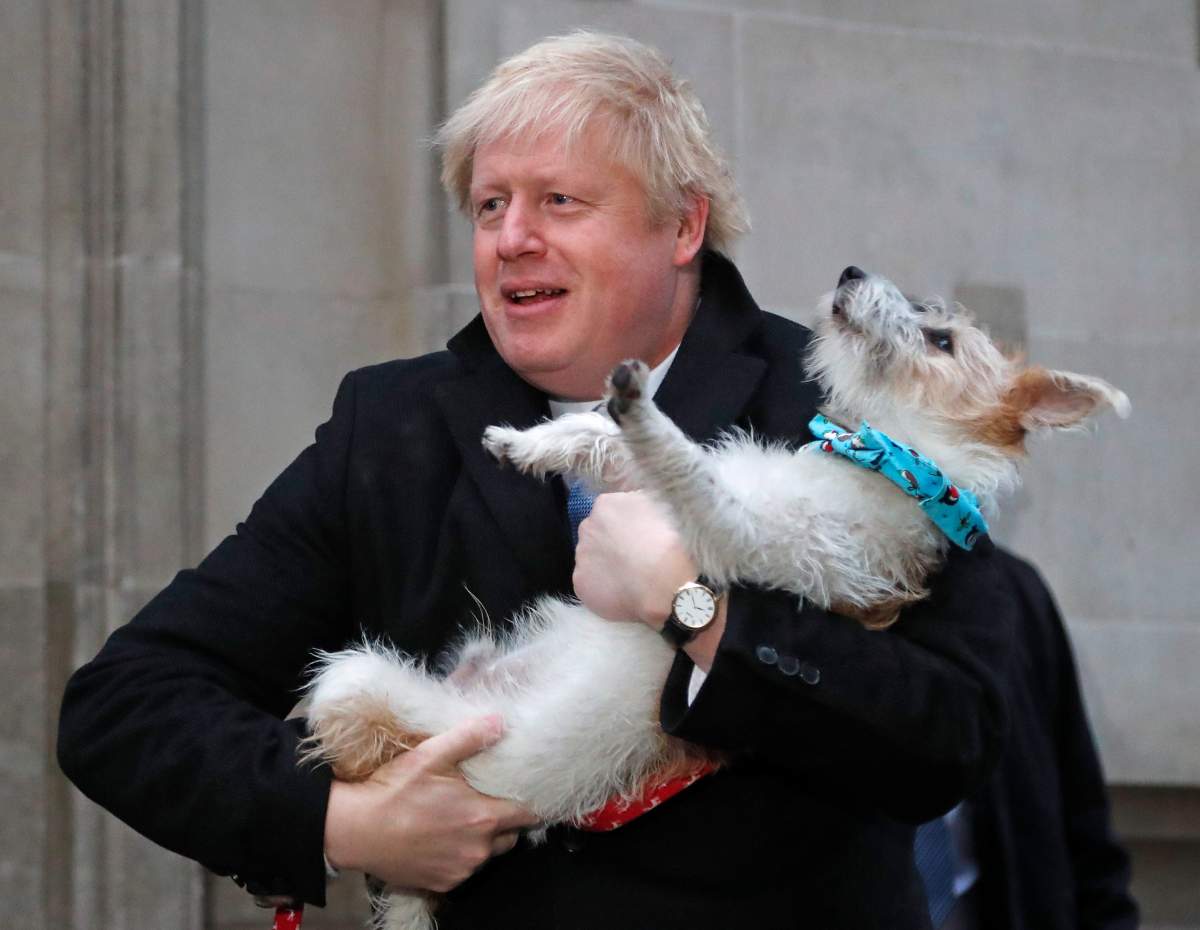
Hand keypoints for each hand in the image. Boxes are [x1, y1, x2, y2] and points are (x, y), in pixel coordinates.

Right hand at [323, 715, 538, 891]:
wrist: (356, 831)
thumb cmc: (393, 792)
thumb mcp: (430, 755)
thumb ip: (469, 738)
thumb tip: (500, 722)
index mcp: (483, 818)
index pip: (528, 815)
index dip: (530, 803)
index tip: (526, 793)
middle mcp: (478, 850)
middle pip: (511, 836)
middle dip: (505, 821)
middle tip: (487, 802)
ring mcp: (461, 870)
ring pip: (487, 854)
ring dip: (481, 840)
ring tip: (459, 820)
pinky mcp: (442, 884)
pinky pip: (464, 870)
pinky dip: (459, 856)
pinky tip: (441, 839)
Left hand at [574, 491, 727, 670]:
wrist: (666, 583)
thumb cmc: (671, 541)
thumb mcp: (663, 505)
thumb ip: (642, 502)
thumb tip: (638, 504)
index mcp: (607, 504)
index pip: (611, 512)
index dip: (627, 526)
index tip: (640, 537)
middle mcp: (588, 526)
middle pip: (598, 534)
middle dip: (612, 544)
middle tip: (635, 557)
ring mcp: (581, 555)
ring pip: (593, 558)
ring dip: (606, 565)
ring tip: (631, 578)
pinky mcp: (580, 582)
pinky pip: (591, 583)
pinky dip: (604, 588)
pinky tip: (623, 593)